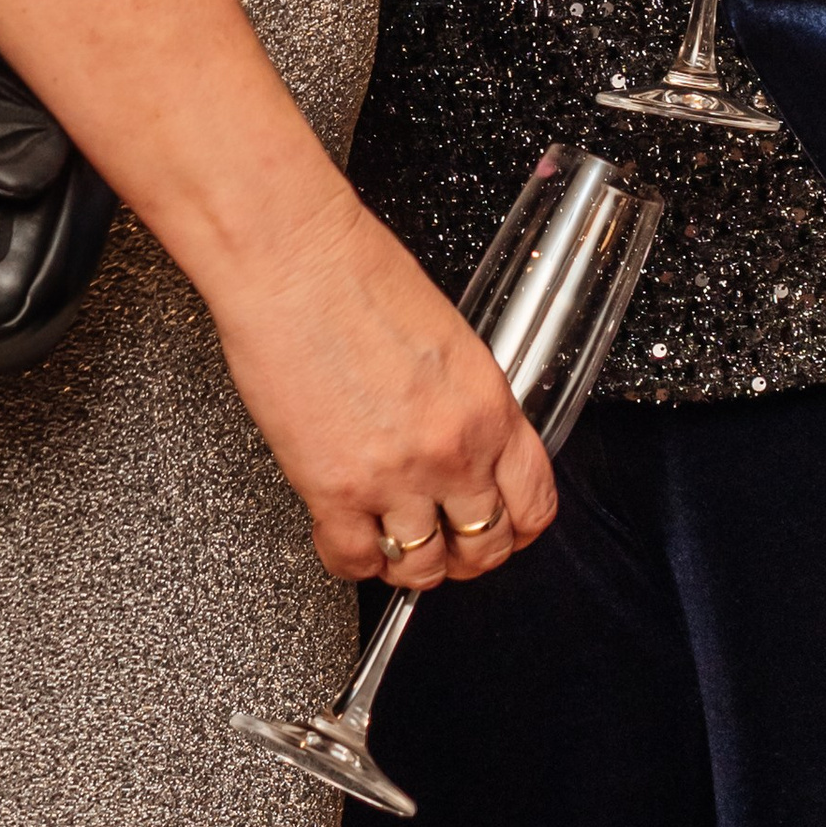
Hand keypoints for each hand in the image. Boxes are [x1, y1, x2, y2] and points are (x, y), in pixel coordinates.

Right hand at [207, 192, 556, 591]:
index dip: (519, 528)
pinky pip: (354, 560)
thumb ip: (465, 400)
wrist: (292, 259)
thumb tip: (465, 441)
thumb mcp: (447, 336)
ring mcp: (393, 475)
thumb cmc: (355, 273)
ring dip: (410, 564)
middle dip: (467, 555)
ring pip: (421, 567)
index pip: (533, 501)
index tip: (504, 529)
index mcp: (488, 405)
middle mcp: (451, 449)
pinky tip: (348, 539)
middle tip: (447, 545)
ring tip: (394, 545)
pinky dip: (354, 562)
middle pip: (484, 546)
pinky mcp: (332, 488)